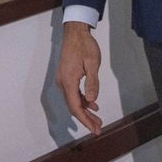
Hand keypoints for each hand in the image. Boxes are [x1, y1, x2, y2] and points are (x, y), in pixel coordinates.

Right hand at [55, 21, 102, 135]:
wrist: (75, 32)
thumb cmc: (85, 46)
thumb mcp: (93, 63)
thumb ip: (92, 83)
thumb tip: (92, 100)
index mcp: (68, 81)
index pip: (75, 107)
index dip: (85, 120)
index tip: (94, 130)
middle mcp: (63, 83)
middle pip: (73, 107)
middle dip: (86, 119)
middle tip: (98, 129)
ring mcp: (63, 80)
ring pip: (73, 101)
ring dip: (85, 111)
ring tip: (97, 119)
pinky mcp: (66, 77)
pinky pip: (73, 94)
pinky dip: (83, 101)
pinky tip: (92, 104)